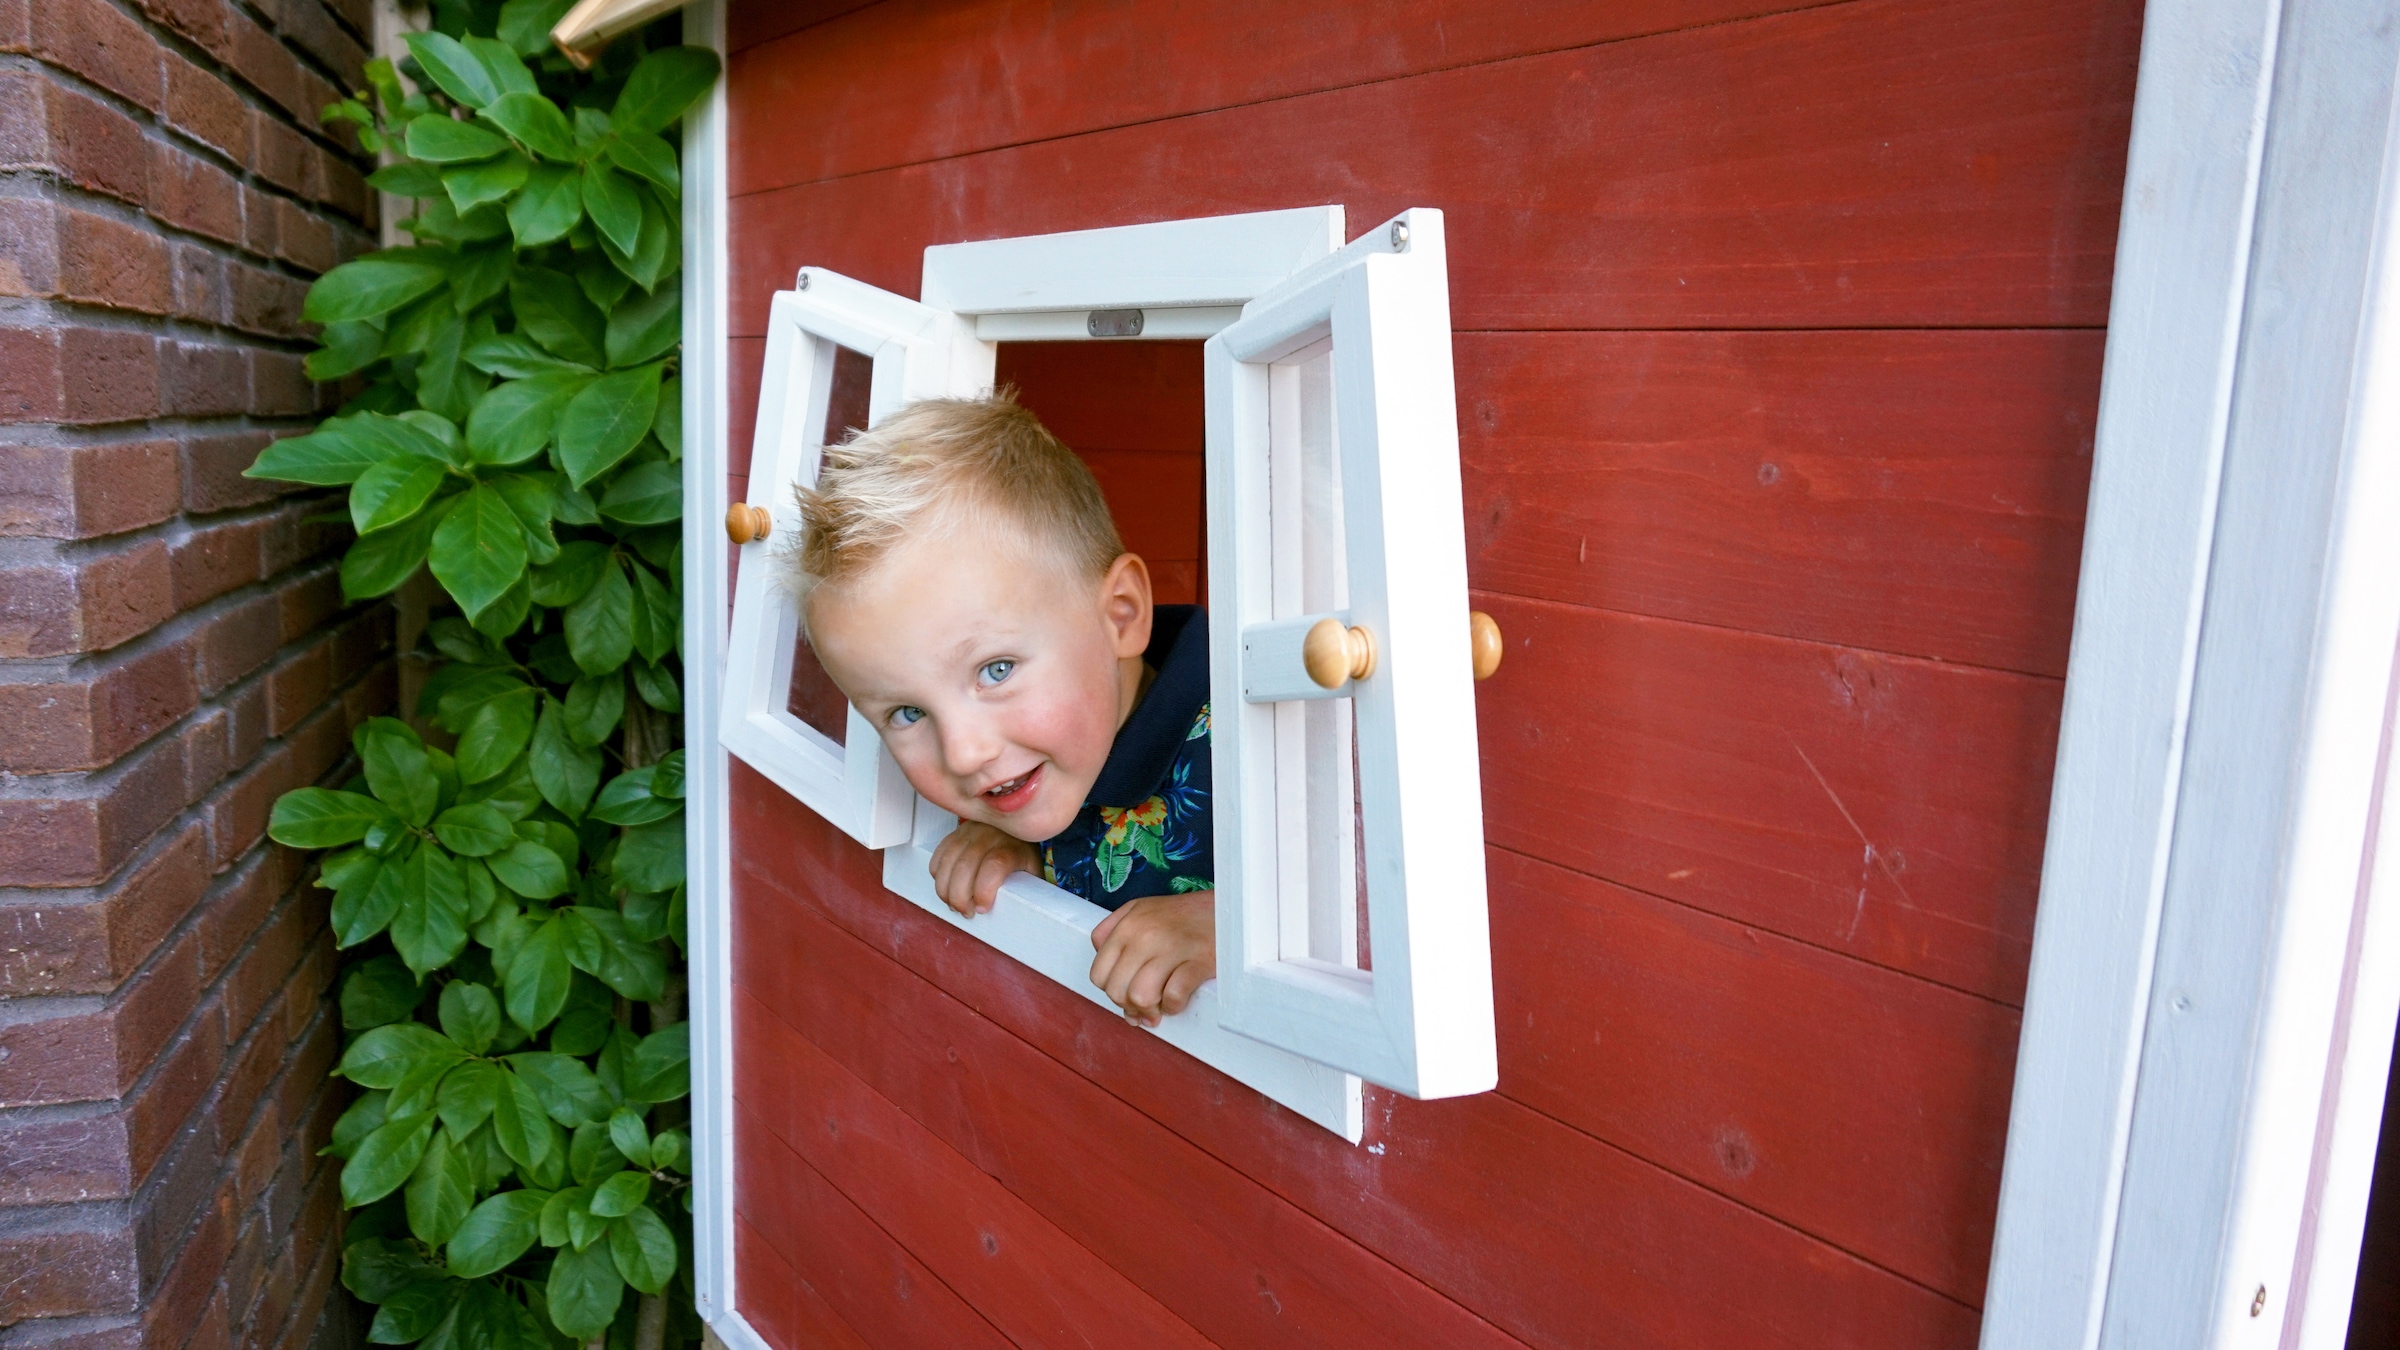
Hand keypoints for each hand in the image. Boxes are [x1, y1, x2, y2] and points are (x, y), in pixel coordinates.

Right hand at [928, 821, 1040, 917]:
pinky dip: (939, 877)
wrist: (1013, 827)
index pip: (995, 865)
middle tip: (966, 912)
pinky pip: (938, 858)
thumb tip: (1017, 915)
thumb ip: (1026, 890)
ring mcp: (969, 832)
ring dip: (945, 891)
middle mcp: (989, 835)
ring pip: (947, 863)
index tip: (982, 908)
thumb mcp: (1031, 872)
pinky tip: (948, 887)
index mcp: (1012, 846)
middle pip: (965, 867)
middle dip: (960, 898)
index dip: (984, 891)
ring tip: (955, 904)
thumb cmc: (1022, 858)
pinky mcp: (954, 834)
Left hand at [1088, 891, 1215, 1027]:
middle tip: (1145, 1007)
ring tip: (1160, 1008)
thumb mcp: (1141, 911)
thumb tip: (1106, 977)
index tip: (1126, 994)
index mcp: (1127, 924)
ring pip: (1140, 996)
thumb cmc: (1185, 915)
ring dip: (1150, 1011)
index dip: (1110, 991)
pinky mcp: (1197, 962)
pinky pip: (1172, 997)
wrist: (1230, 907)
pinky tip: (1178, 1001)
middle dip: (1129, 1006)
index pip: (1098, 973)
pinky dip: (1173, 1007)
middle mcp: (1144, 934)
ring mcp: (1171, 947)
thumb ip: (1113, 935)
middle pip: (1116, 990)